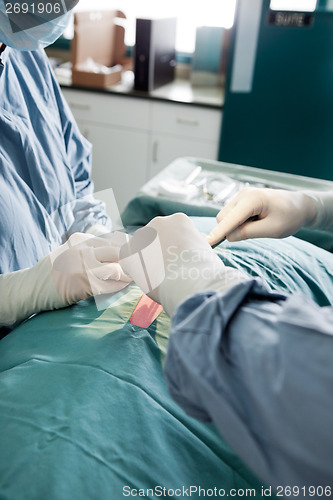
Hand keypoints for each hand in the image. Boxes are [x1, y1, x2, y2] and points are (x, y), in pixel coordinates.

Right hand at [0, 232, 131, 326]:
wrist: (32, 287)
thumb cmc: (54, 270)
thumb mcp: (70, 250)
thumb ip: (91, 247)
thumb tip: (120, 247)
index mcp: (82, 240)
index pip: (115, 239)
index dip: (132, 248)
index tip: (142, 254)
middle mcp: (83, 250)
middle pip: (120, 252)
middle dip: (135, 260)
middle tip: (145, 267)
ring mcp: (83, 266)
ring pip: (118, 268)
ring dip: (130, 275)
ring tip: (138, 278)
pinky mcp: (83, 284)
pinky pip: (110, 285)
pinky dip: (120, 286)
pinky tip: (124, 286)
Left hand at [119, 213, 245, 315]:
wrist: (190, 279)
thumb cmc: (203, 268)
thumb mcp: (204, 249)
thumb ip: (192, 243)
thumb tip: (193, 243)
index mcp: (179, 219)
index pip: (171, 232)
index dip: (173, 248)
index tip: (177, 260)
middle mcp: (159, 222)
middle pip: (154, 237)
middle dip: (157, 252)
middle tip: (166, 270)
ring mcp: (142, 236)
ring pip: (140, 248)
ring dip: (146, 261)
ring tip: (158, 276)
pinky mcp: (130, 251)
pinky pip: (129, 261)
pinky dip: (135, 271)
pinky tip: (148, 279)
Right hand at [206, 187, 316, 245]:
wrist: (299, 205)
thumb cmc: (290, 217)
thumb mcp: (273, 230)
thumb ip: (249, 233)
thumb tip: (228, 236)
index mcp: (252, 199)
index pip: (230, 219)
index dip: (218, 232)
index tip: (206, 243)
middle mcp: (243, 194)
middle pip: (223, 218)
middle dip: (231, 230)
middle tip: (255, 232)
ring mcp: (240, 196)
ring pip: (225, 218)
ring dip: (236, 227)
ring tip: (258, 225)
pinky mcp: (240, 200)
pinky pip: (231, 216)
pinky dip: (239, 223)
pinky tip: (255, 221)